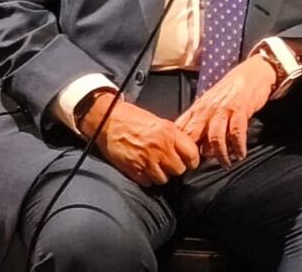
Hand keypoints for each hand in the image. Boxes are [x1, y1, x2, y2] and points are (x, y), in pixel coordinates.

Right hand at [80, 93, 200, 185]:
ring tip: (157, 167)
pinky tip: (145, 170)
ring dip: (162, 175)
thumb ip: (174, 136)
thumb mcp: (160, 122)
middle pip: (179, 170)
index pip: (192, 154)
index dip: (193, 160)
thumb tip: (185, 149)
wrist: (109, 122)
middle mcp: (160, 148)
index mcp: (169, 134)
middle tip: (170, 164)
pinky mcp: (133, 169)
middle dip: (176, 168)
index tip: (190, 162)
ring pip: (164, 179)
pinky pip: (148, 182)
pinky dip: (148, 179)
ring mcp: (146, 160)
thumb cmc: (133, 119)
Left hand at [175, 56, 278, 166]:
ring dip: (220, 155)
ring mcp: (222, 110)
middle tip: (201, 169)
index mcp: (197, 109)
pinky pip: (236, 133)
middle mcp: (207, 110)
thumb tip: (191, 144)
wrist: (251, 73)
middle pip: (193, 136)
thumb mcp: (209, 103)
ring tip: (226, 164)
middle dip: (195, 155)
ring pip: (214, 138)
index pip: (181, 130)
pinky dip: (238, 147)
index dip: (178, 147)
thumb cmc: (230, 90)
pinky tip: (240, 154)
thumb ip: (199, 120)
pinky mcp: (239, 110)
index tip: (181, 161)